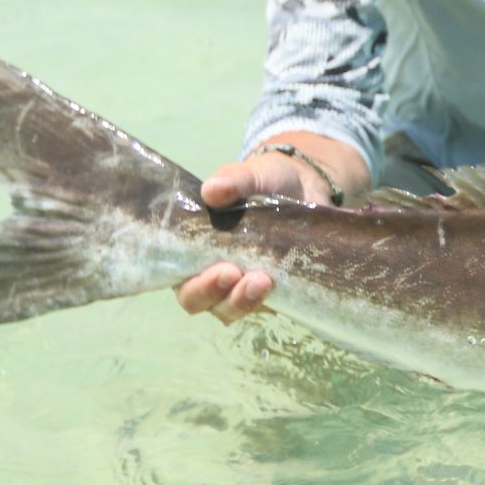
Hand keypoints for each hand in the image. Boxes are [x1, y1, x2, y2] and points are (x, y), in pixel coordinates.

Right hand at [174, 134, 367, 324]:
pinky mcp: (267, 293)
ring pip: (229, 310)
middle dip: (214, 293)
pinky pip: (262, 308)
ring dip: (243, 301)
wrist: (307, 187)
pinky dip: (268, 302)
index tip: (220, 269)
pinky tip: (279, 287)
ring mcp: (238, 287)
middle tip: (235, 274)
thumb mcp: (250, 175)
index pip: (177, 276)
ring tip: (264, 281)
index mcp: (192, 247)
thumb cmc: (266, 181)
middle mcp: (209, 272)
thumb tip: (212, 190)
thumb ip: (232, 180)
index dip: (193, 282)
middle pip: (199, 301)